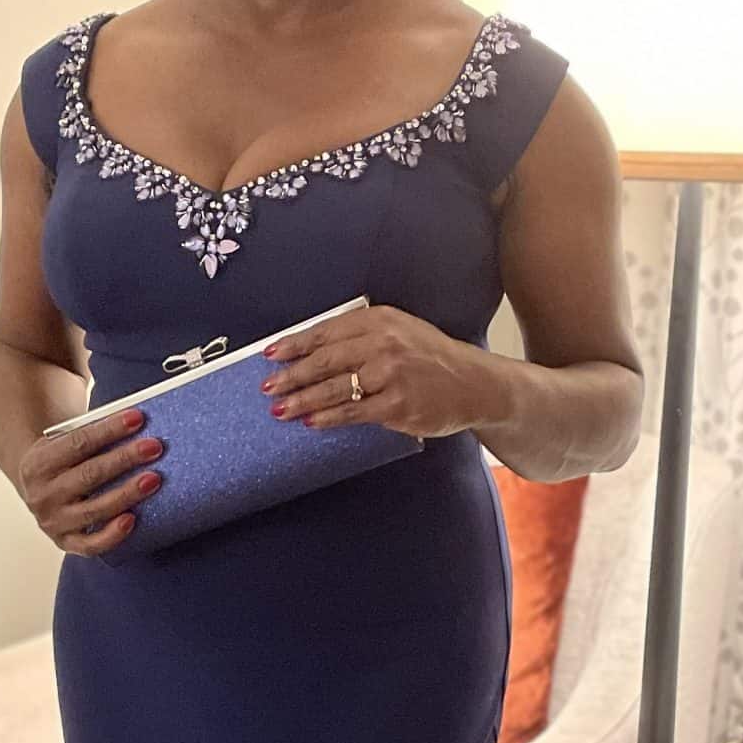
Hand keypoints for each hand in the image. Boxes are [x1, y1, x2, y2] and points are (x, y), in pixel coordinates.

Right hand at [16, 407, 165, 555]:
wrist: (37, 491)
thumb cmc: (61, 462)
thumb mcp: (61, 444)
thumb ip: (88, 436)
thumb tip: (134, 426)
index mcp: (37, 464)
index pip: (77, 443)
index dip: (109, 430)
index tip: (137, 419)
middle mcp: (41, 495)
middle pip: (90, 475)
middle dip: (125, 459)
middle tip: (154, 447)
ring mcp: (52, 522)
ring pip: (95, 509)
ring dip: (127, 494)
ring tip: (153, 479)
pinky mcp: (65, 542)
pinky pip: (90, 545)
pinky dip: (112, 534)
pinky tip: (132, 519)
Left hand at [259, 305, 488, 439]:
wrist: (475, 383)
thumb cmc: (431, 358)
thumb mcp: (399, 331)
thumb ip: (361, 336)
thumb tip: (312, 353)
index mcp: (379, 320)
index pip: (326, 332)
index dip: (295, 344)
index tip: (271, 355)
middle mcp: (383, 343)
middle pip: (324, 360)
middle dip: (291, 375)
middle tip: (268, 386)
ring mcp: (390, 375)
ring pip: (334, 388)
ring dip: (302, 400)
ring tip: (279, 409)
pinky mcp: (397, 404)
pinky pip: (353, 412)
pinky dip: (328, 418)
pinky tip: (311, 422)